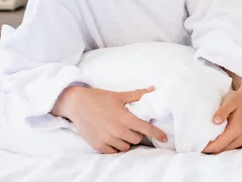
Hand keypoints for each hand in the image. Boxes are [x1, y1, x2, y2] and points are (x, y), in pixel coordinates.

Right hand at [51, 85, 166, 153]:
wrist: (77, 104)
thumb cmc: (99, 97)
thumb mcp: (118, 95)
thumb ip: (136, 95)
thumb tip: (151, 89)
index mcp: (124, 117)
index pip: (145, 128)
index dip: (157, 133)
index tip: (164, 138)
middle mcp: (118, 130)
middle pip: (137, 139)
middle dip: (137, 133)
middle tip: (132, 126)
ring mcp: (108, 139)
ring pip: (126, 146)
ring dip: (127, 140)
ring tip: (121, 131)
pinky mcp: (99, 146)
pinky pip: (114, 152)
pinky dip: (116, 146)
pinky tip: (113, 137)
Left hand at [202, 81, 241, 153]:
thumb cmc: (238, 99)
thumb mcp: (231, 101)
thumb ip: (223, 111)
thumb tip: (215, 121)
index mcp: (237, 129)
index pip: (219, 144)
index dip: (207, 147)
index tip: (196, 146)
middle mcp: (240, 138)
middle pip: (221, 150)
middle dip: (209, 150)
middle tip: (196, 146)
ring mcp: (241, 140)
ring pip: (224, 150)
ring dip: (214, 148)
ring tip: (201, 144)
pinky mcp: (240, 140)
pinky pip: (228, 147)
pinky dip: (219, 146)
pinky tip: (211, 141)